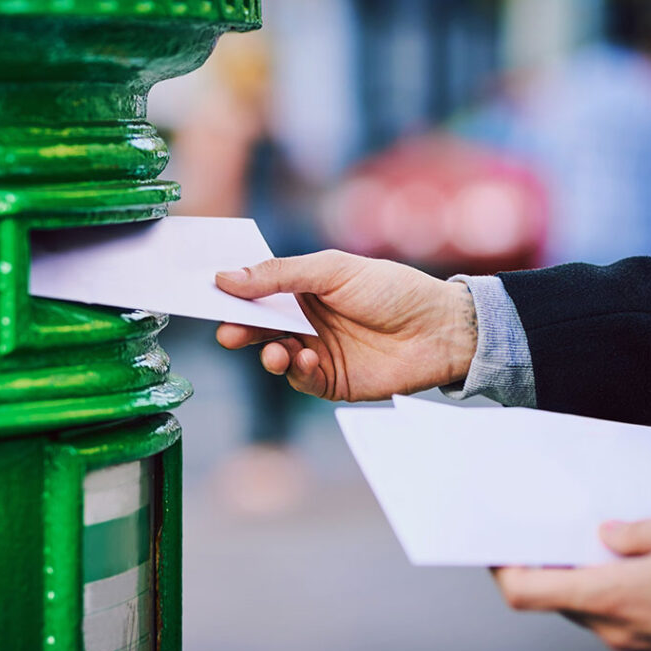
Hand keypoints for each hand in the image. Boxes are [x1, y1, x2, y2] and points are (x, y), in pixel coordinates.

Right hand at [214, 250, 477, 400]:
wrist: (441, 330)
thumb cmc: (394, 289)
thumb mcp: (333, 270)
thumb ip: (279, 275)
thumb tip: (226, 277)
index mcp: (303, 286)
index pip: (257, 288)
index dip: (232, 291)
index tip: (208, 292)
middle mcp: (304, 318)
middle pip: (258, 324)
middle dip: (239, 327)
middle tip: (227, 331)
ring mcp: (315, 349)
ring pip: (272, 353)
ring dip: (266, 352)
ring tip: (275, 350)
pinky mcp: (329, 380)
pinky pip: (298, 378)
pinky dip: (294, 370)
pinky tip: (303, 358)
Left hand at [494, 510, 650, 650]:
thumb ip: (634, 530)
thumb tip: (607, 533)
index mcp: (611, 598)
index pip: (524, 593)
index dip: (499, 569)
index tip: (493, 547)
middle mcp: (618, 632)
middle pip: (558, 601)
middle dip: (550, 569)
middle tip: (554, 534)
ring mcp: (642, 650)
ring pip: (593, 613)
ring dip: (591, 583)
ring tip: (610, 547)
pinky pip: (626, 626)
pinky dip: (623, 600)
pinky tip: (645, 573)